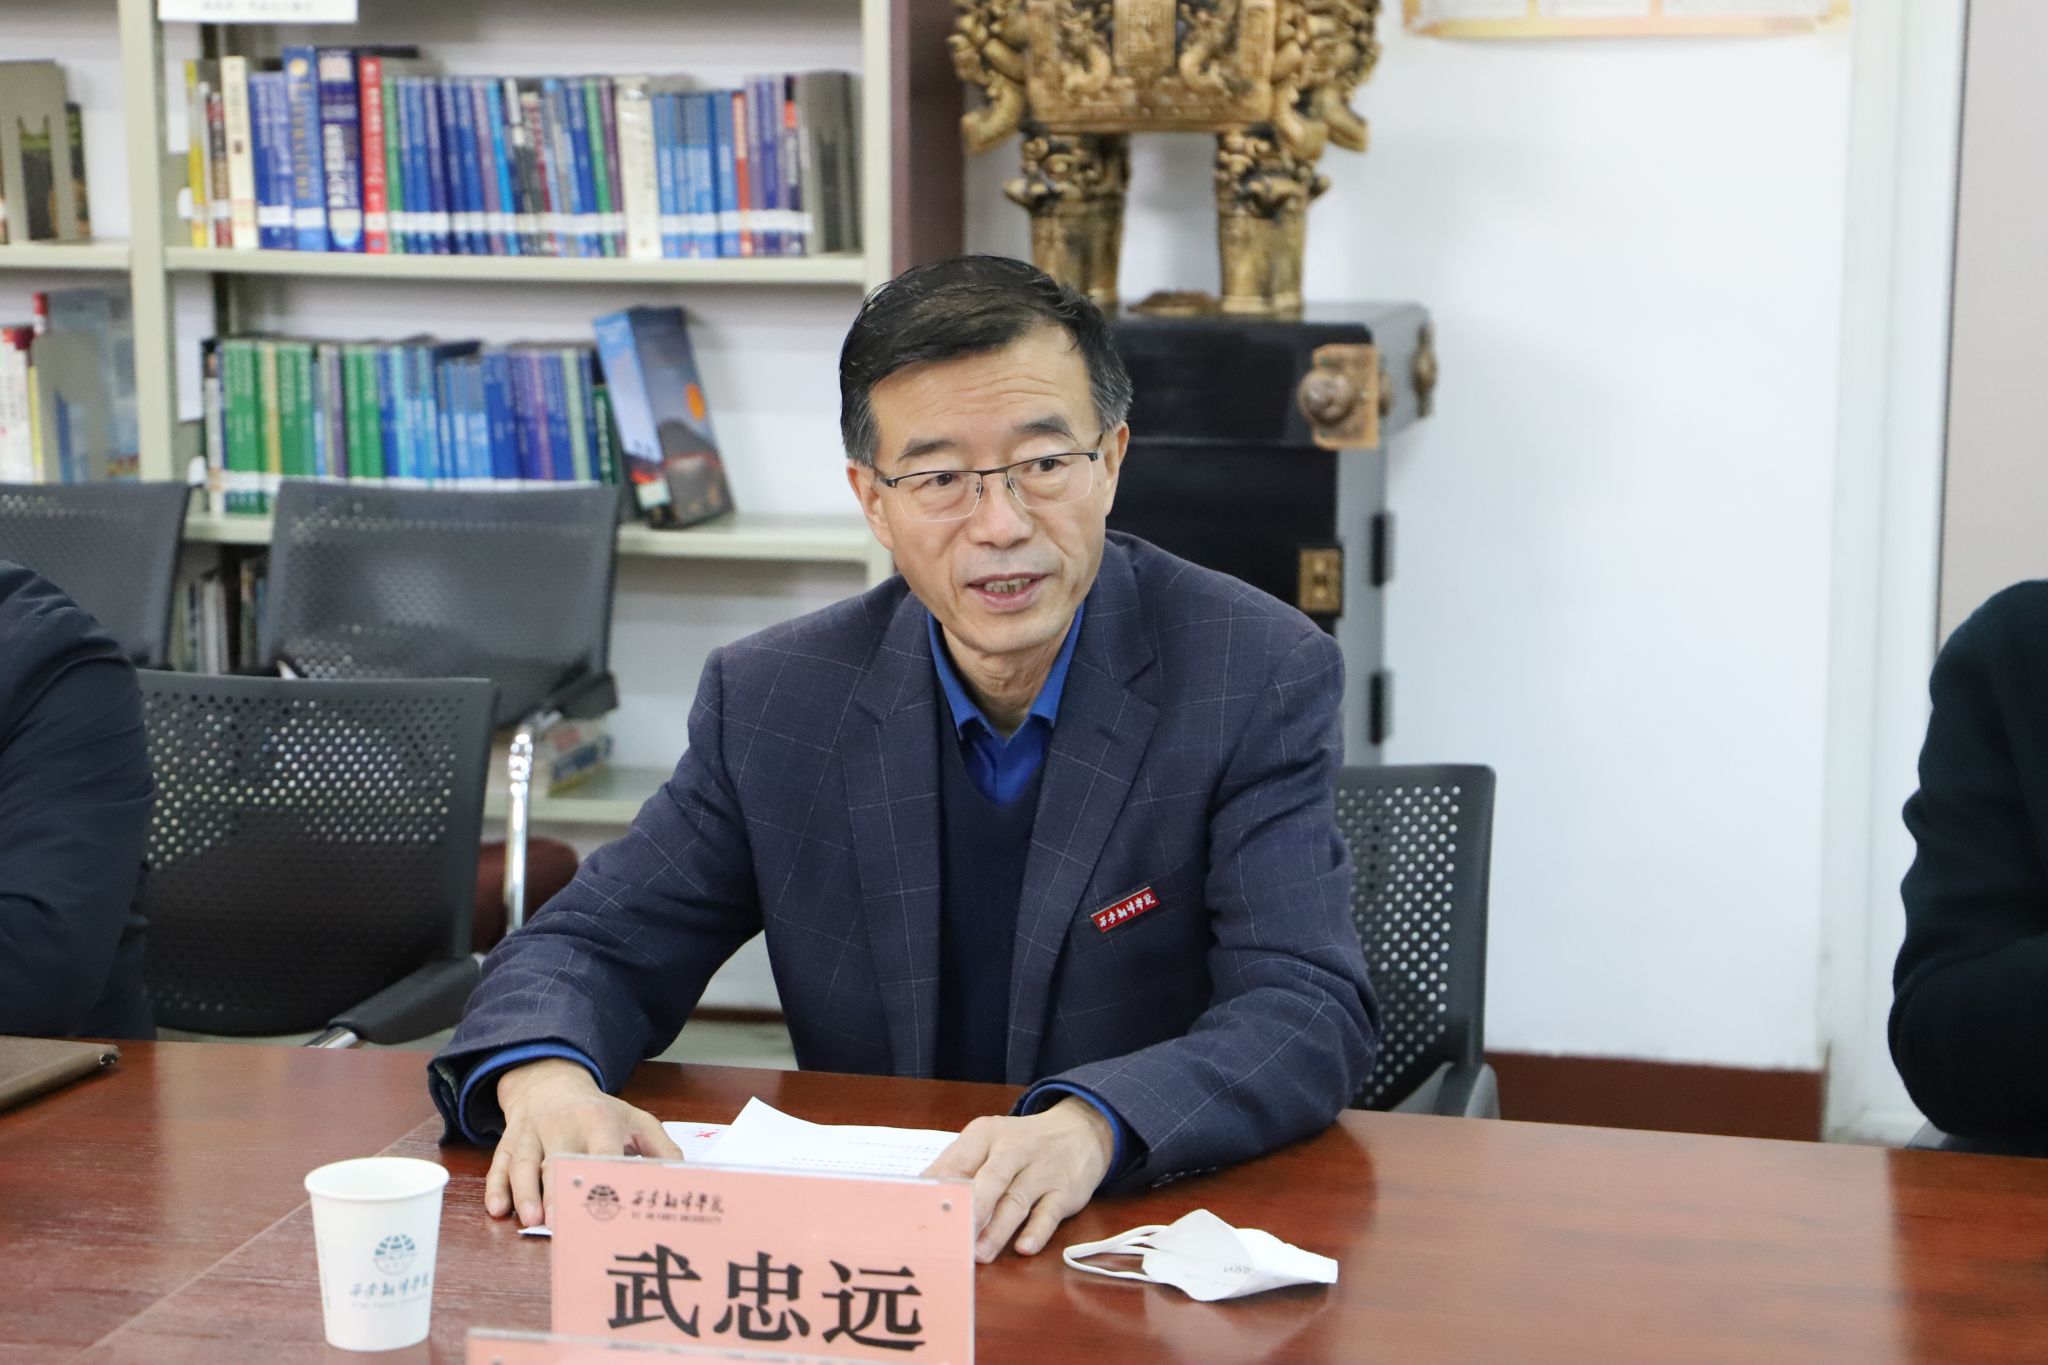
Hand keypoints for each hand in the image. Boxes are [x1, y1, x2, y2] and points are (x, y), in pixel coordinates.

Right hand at [485, 1059, 682, 1226]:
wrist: (551, 1081)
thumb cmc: (600, 1112)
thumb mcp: (637, 1121)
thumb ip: (662, 1150)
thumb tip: (682, 1180)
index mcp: (599, 1122)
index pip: (602, 1147)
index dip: (602, 1170)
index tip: (608, 1200)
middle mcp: (563, 1125)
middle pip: (559, 1159)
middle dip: (560, 1190)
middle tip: (564, 1223)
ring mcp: (533, 1133)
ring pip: (525, 1163)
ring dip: (526, 1192)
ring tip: (532, 1220)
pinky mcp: (511, 1142)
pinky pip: (500, 1164)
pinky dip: (496, 1187)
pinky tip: (497, 1209)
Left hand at [922, 1097, 1112, 1261]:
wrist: (1080, 1130)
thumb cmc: (1021, 1145)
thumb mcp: (989, 1143)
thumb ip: (957, 1167)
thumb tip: (919, 1197)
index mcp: (986, 1135)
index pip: (959, 1162)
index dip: (940, 1191)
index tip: (921, 1216)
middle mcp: (1015, 1149)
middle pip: (991, 1180)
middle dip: (971, 1209)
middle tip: (952, 1236)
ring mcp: (1042, 1170)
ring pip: (1017, 1201)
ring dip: (997, 1230)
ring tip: (979, 1254)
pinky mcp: (1065, 1191)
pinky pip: (1050, 1213)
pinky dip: (1037, 1231)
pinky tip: (1024, 1247)